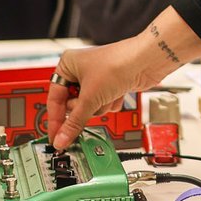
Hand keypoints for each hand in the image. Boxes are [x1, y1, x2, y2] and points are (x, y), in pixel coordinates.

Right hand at [47, 7, 200, 149]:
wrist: (146, 61)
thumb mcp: (90, 98)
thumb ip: (73, 122)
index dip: (55, 120)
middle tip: (91, 104)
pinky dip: (110, 103)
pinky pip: (103, 105)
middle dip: (85, 108)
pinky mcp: (110, 86)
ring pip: (89, 107)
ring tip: (108, 95)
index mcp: (67, 65)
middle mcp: (80, 71)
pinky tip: (118, 93)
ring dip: (100, 106)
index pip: (54, 98)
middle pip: (73, 105)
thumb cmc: (117, 64)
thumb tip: (61, 139)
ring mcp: (96, 79)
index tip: (55, 137)